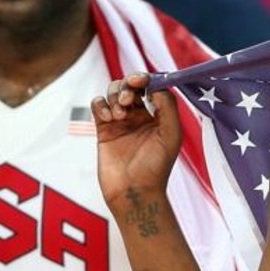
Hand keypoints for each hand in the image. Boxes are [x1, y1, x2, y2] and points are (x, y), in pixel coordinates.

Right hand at [92, 73, 181, 205]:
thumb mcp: (171, 134)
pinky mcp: (103, 130)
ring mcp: (120, 122)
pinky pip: (98, 105)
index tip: (141, 81)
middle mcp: (139, 116)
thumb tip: (156, 85)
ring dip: (115, 95)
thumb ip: (168, 106)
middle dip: (127, 85)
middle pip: (130, 85)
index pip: (151, 86)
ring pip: (113, 92)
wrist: (134, 192)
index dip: (145, 78)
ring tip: (119, 115)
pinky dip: (101, 104)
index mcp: (158, 116)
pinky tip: (108, 118)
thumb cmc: (156, 167)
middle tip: (129, 98)